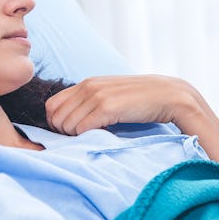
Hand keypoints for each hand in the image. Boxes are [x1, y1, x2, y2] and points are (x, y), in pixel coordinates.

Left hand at [45, 75, 201, 135]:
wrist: (167, 95)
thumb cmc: (139, 100)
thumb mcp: (110, 95)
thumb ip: (90, 102)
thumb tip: (69, 121)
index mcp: (87, 83)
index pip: (51, 105)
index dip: (57, 123)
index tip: (73, 132)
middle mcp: (88, 86)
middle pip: (55, 117)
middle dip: (64, 132)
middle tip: (83, 137)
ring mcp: (97, 95)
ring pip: (66, 124)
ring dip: (76, 136)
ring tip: (95, 134)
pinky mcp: (107, 107)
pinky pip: (81, 127)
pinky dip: (86, 136)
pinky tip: (103, 133)